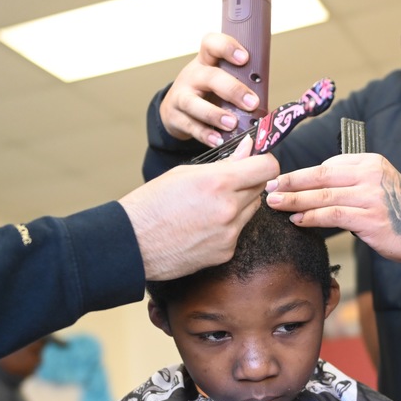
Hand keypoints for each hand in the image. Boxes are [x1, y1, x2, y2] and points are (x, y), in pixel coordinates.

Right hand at [121, 136, 278, 280]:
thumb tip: (248, 149)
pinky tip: (203, 225)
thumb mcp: (186, 173)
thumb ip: (224, 163)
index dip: (264, 162)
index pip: (267, 167)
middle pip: (260, 188)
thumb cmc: (153, 203)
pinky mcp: (226, 252)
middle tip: (224, 183)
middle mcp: (229, 209)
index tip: (256, 162)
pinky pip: (237, 231)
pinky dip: (227, 226)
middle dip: (248, 182)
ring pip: (250, 210)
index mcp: (219, 183)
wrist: (133, 243)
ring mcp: (229, 233)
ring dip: (238, 204)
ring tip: (208, 205)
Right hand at [159, 33, 259, 146]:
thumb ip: (239, 87)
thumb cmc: (206, 93)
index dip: (227, 47)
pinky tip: (218, 140)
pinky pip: (190, 126)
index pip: (211, 44)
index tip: (245, 58)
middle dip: (232, 89)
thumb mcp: (219, 82)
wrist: (175, 109)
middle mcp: (192, 76)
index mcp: (206, 62)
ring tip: (232, 124)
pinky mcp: (175, 117)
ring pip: (193, 103)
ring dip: (215, 114)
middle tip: (251, 103)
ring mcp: (180, 97)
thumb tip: (267, 108)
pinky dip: (205, 135)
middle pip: (209, 76)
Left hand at [265, 153, 400, 263]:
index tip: (280, 180)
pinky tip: (298, 220)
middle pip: (321, 176)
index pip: (328, 165)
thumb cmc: (397, 211)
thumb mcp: (377, 184)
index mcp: (370, 162)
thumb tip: (311, 185)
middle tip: (269, 188)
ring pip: (324, 196)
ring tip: (276, 205)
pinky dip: (312, 217)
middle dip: (291, 182)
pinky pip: (333, 215)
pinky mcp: (371, 219)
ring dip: (296, 201)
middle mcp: (371, 175)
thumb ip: (349, 180)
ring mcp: (372, 197)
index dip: (301, 174)